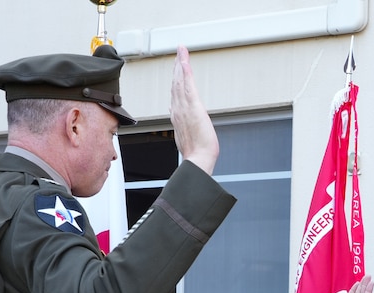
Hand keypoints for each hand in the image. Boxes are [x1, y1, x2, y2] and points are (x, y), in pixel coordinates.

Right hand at [170, 46, 219, 174]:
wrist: (198, 159)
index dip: (175, 78)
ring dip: (180, 64)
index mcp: (177, 116)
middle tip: (179, 52)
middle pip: (176, 84)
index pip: (175, 93)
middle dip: (177, 67)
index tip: (176, 68)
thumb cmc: (196, 153)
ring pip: (180, 81)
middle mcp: (178, 109)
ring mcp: (184, 107)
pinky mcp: (193, 107)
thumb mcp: (187, 136)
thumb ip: (181, 124)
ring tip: (181, 51)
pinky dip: (185, 73)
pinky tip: (184, 62)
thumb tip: (177, 116)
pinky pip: (187, 85)